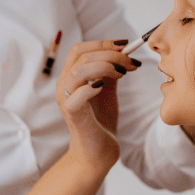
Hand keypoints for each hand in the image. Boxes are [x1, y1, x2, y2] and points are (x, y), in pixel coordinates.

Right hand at [55, 39, 138, 172]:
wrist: (98, 151)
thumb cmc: (101, 120)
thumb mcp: (107, 89)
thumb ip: (110, 71)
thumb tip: (123, 52)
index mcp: (71, 76)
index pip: (80, 49)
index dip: (103, 43)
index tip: (126, 44)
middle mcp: (64, 85)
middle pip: (81, 55)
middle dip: (110, 53)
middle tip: (131, 62)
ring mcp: (65, 99)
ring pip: (79, 70)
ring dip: (105, 66)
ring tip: (122, 73)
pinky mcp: (71, 113)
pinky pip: (76, 94)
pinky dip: (93, 86)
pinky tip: (106, 86)